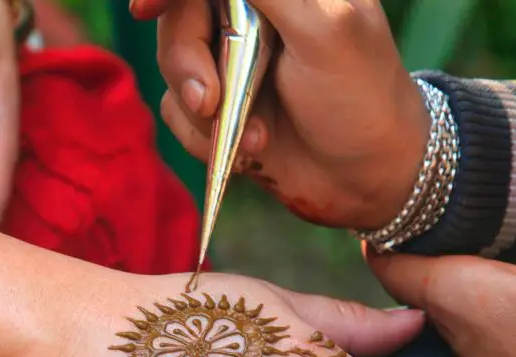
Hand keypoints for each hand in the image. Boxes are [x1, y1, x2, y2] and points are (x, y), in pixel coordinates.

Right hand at [133, 0, 428, 229]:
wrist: (370, 180)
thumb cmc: (360, 98)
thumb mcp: (323, 28)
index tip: (145, 8)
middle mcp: (252, 15)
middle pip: (179, 17)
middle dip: (187, 62)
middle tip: (210, 101)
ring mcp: (233, 62)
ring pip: (172, 67)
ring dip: (202, 111)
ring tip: (255, 136)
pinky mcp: (220, 108)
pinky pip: (177, 112)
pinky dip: (203, 138)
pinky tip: (249, 150)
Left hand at [368, 156, 515, 356]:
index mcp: (449, 293)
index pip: (384, 260)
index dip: (378, 228)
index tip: (383, 200)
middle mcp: (449, 325)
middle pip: (413, 276)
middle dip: (418, 241)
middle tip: (432, 206)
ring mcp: (475, 352)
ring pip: (446, 300)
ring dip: (454, 268)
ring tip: (474, 233)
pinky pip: (479, 321)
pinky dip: (484, 295)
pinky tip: (514, 281)